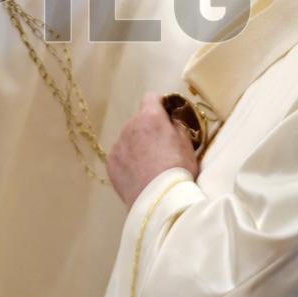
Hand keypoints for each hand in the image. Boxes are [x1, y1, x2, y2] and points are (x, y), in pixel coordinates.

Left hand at [107, 93, 199, 207]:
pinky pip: (120, 156)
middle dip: (148, 130)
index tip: (165, 116)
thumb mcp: (187, 143)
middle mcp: (130, 126)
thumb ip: (176, 126)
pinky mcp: (111, 162)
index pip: (150, 97)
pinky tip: (138, 176)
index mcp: (150, 117)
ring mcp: (118, 144)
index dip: (159, 105)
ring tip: (149, 166)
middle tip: (160, 149)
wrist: (159, 199)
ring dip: (137, 146)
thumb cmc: (178, 169)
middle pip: (139, 121)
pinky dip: (128, 162)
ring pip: (128, 139)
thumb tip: (171, 120)